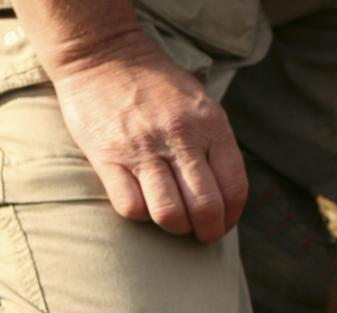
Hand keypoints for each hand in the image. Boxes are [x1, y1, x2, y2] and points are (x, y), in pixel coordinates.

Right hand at [50, 34, 245, 239]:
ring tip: (174, 223)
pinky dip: (141, 215)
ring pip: (169, 214)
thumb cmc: (156, 85)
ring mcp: (142, 148)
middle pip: (205, 208)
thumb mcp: (200, 105)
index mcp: (209, 125)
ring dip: (176, 228)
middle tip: (202, 234)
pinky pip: (131, 207)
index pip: (234, 187)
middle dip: (208, 231)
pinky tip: (144, 204)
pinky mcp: (107, 157)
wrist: (103, 53)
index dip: (232, 216)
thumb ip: (215, 145)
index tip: (223, 222)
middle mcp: (180, 137)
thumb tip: (227, 195)